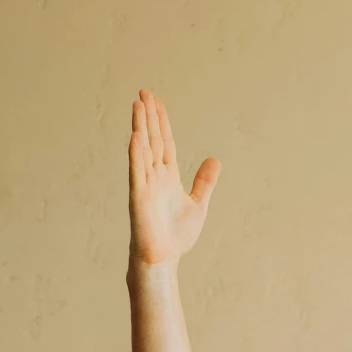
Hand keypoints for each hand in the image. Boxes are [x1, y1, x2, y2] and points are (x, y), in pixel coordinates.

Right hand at [128, 89, 219, 266]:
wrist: (164, 259)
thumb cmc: (176, 236)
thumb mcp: (197, 204)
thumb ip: (204, 182)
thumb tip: (215, 159)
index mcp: (168, 177)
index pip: (164, 142)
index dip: (161, 121)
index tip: (156, 101)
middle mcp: (154, 177)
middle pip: (152, 139)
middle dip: (148, 116)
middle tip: (144, 92)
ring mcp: (145, 185)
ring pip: (142, 150)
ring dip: (140, 127)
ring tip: (138, 105)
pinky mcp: (139, 198)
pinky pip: (137, 172)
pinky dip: (136, 154)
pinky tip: (136, 136)